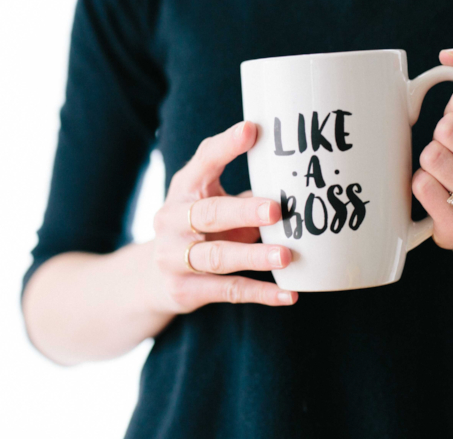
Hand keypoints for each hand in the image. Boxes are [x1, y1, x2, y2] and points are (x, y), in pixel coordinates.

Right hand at [151, 121, 297, 312]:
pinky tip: (289, 294)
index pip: (203, 162)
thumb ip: (246, 193)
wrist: (153, 278)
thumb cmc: (200, 230)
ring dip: (254, 256)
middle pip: (209, 214)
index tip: (252, 130)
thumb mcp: (213, 202)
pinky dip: (261, 293)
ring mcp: (173, 258)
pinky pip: (229, 291)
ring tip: (286, 256)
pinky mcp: (185, 290)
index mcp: (184, 189)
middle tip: (276, 209)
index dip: (226, 146)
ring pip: (217, 257)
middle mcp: (172, 221)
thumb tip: (300, 181)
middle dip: (243, 211)